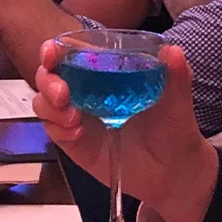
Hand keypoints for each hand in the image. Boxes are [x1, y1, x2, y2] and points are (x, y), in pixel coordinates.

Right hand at [32, 42, 220, 221]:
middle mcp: (85, 90)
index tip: (52, 53)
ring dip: (49, 105)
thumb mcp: (177, 100)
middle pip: (48, 75)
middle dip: (47, 79)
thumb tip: (173, 50)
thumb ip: (176, 75)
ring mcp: (76, 116)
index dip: (55, 49)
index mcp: (104, 72)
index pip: (70, 53)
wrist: (172, 171)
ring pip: (44, 101)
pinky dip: (58, 128)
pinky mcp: (72, 141)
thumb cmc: (172, 128)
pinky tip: (77, 133)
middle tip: (62, 93)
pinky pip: (52, 129)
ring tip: (73, 118)